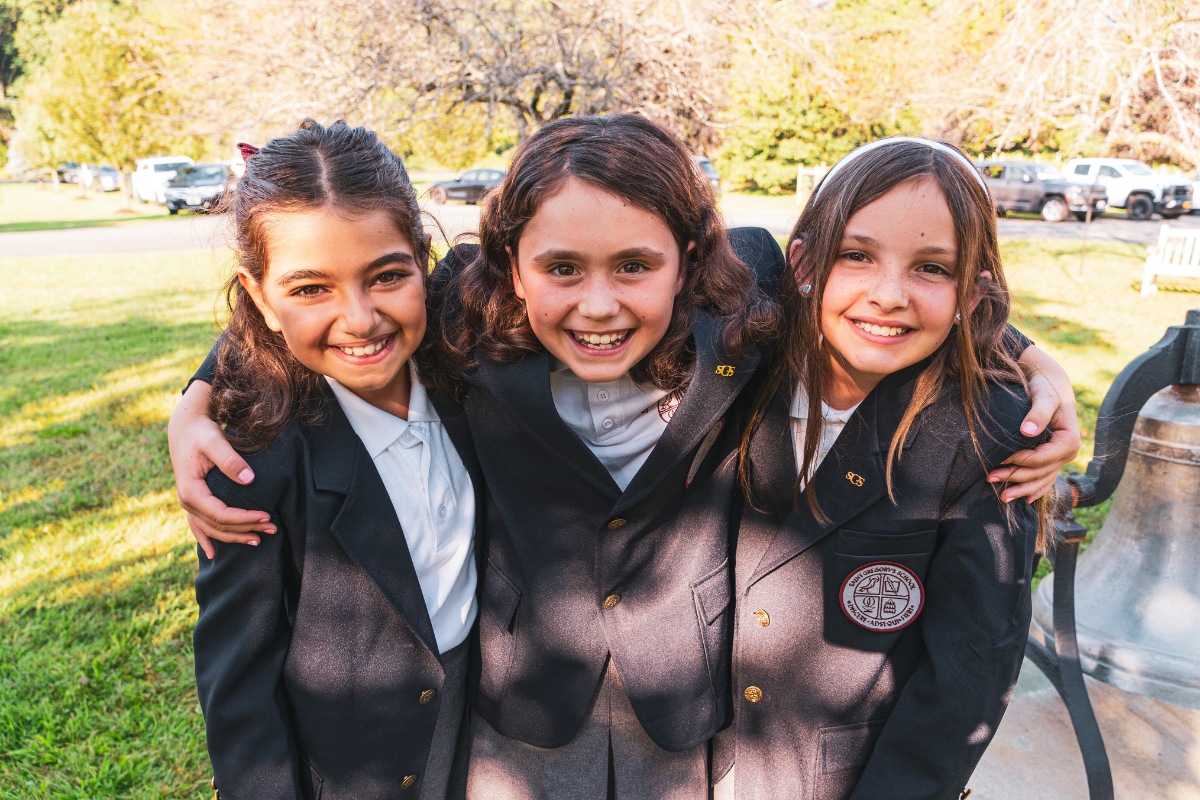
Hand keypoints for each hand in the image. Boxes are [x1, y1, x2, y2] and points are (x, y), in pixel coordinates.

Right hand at [168, 381, 274, 557]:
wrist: (185, 426)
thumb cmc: (201, 432)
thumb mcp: (215, 442)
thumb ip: (231, 461)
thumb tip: (250, 480)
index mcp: (190, 491)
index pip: (221, 514)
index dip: (245, 518)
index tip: (267, 515)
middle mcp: (186, 501)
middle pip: (219, 525)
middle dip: (246, 529)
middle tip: (273, 528)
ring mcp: (188, 503)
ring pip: (211, 529)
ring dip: (234, 536)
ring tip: (258, 540)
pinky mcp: (194, 500)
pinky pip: (199, 526)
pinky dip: (207, 539)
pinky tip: (213, 554)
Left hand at [989, 346, 1081, 502]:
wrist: (1049, 383)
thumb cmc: (1045, 387)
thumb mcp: (1044, 396)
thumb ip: (1038, 412)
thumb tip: (1027, 431)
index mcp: (1068, 440)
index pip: (1042, 458)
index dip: (1020, 461)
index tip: (999, 458)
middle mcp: (1067, 453)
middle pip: (1039, 472)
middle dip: (1015, 477)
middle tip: (990, 477)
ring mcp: (1060, 458)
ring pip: (1042, 480)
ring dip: (1022, 490)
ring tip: (1002, 497)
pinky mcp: (1053, 459)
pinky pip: (1045, 479)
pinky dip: (1034, 490)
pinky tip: (1022, 499)